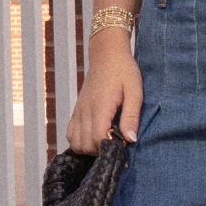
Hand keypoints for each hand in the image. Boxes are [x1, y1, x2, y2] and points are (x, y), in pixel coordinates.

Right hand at [66, 28, 142, 153]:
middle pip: (85, 145)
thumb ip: (132, 117)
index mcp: (101, 106)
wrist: (107, 54)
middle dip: (101, 151)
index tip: (124, 145)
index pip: (98, 138)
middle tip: (116, 143)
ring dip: (90, 148)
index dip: (110, 147)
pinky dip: (80, 142)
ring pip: (75, 143)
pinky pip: (71, 135)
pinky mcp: (76, 111)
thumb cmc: (124, 71)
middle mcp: (85, 111)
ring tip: (106, 141)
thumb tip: (131, 140)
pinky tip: (95, 137)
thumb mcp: (135, 92)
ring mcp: (78, 111)